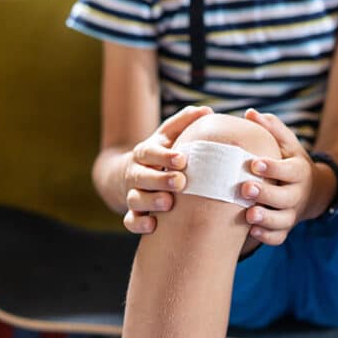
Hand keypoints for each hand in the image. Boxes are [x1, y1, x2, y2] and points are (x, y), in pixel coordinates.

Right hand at [123, 105, 212, 233]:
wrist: (132, 174)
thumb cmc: (160, 154)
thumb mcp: (169, 136)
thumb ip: (184, 123)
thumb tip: (207, 111)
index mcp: (145, 152)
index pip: (150, 152)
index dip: (164, 156)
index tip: (182, 159)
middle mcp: (135, 173)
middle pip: (141, 176)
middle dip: (160, 179)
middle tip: (180, 182)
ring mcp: (133, 194)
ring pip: (135, 199)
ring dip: (150, 202)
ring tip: (168, 204)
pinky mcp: (133, 213)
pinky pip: (130, 221)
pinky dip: (139, 224)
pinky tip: (153, 226)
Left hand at [240, 109, 315, 244]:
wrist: (310, 191)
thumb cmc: (289, 162)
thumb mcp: (286, 144)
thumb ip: (271, 129)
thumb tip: (250, 113)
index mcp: (298, 171)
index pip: (289, 170)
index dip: (273, 168)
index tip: (254, 164)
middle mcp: (297, 194)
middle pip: (285, 197)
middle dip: (266, 194)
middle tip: (245, 188)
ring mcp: (292, 213)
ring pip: (282, 220)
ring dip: (266, 219)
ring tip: (249, 215)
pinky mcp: (285, 228)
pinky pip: (278, 237)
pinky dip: (267, 236)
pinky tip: (252, 231)